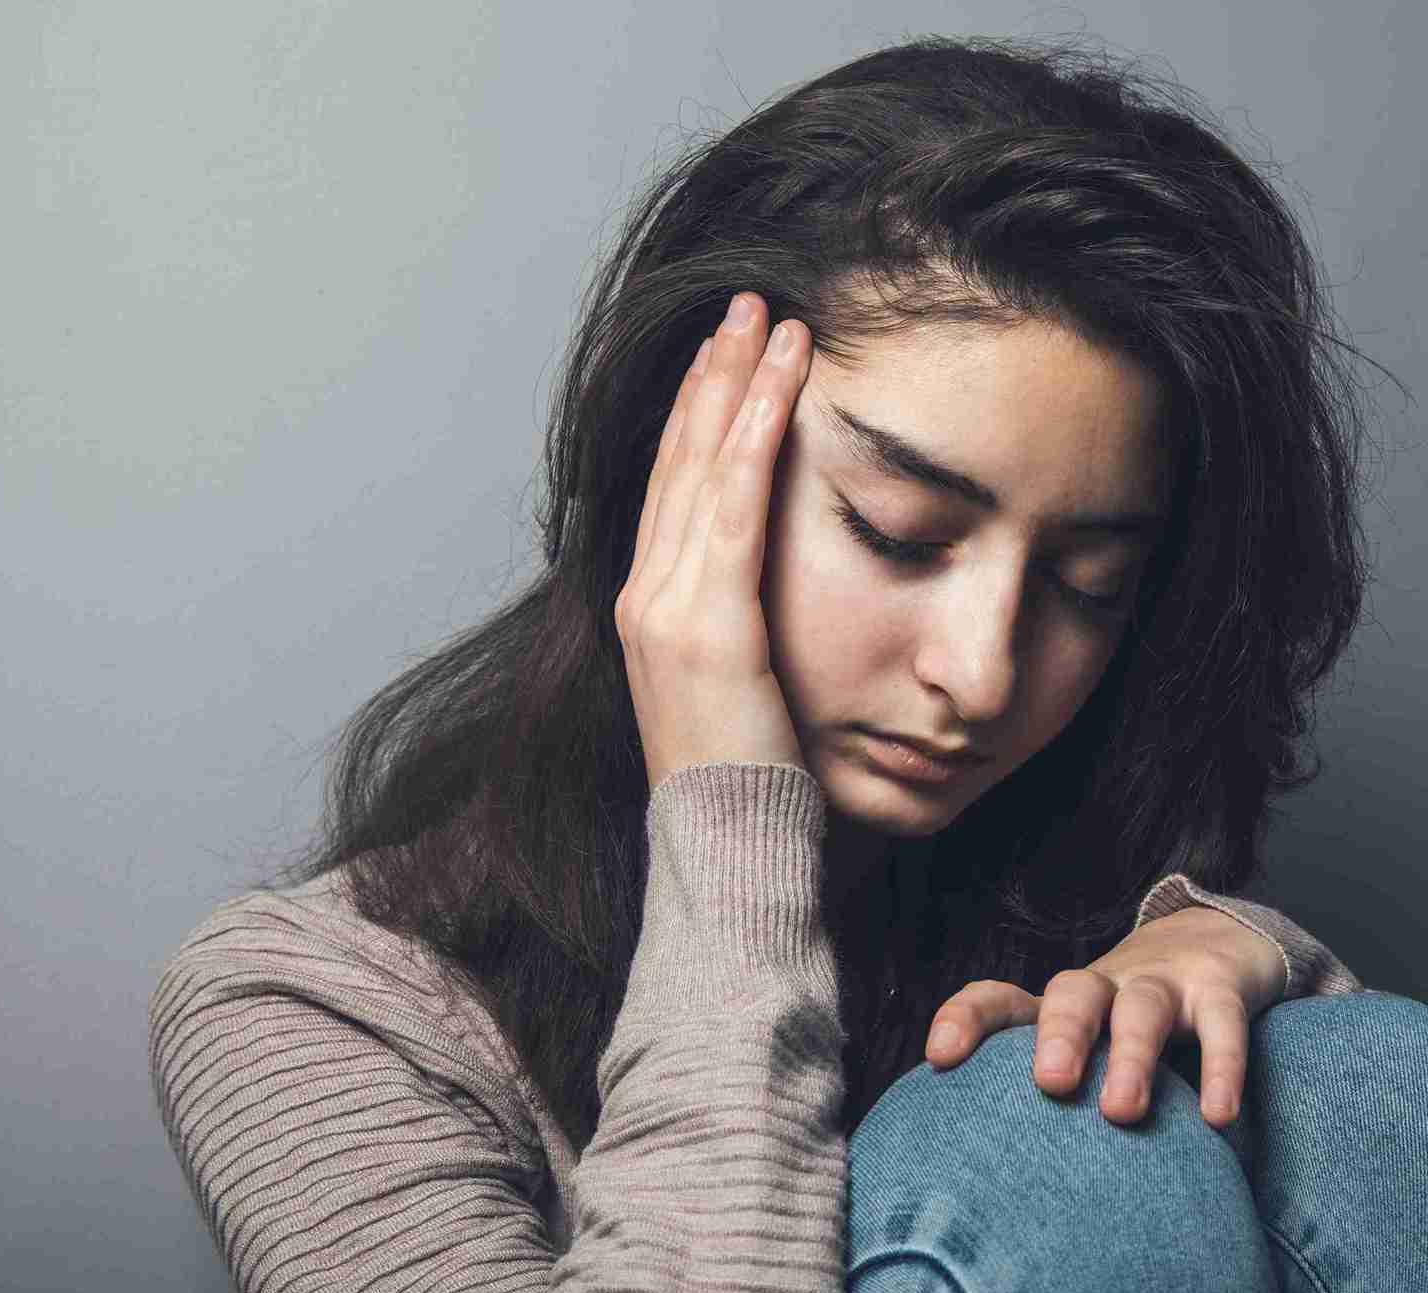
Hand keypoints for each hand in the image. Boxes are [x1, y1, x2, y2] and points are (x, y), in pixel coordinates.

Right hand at [619, 292, 812, 787]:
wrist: (729, 853)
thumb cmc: (748, 784)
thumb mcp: (735, 691)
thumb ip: (738, 631)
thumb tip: (773, 594)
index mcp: (650, 610)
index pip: (673, 488)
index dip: (698, 413)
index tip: (728, 354)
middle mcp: (646, 598)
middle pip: (678, 459)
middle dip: (713, 374)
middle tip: (746, 304)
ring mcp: (668, 608)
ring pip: (703, 466)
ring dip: (739, 383)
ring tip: (772, 320)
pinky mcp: (708, 623)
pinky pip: (736, 505)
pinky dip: (756, 434)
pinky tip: (781, 382)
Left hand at [923, 905, 1287, 1128]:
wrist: (1219, 940)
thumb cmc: (1132, 1023)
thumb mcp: (1090, 1048)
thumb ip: (1048, 1105)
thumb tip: (995, 1195)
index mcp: (1062, 1007)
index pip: (1002, 1001)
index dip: (968, 1020)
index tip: (940, 1058)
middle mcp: (1107, 990)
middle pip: (1074, 995)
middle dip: (1061, 1035)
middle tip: (1052, 1084)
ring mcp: (1165, 986)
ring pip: (1142, 1008)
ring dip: (1131, 1055)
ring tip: (1122, 1111)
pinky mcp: (1221, 991)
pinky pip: (1223, 1025)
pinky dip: (1221, 1067)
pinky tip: (1217, 1117)